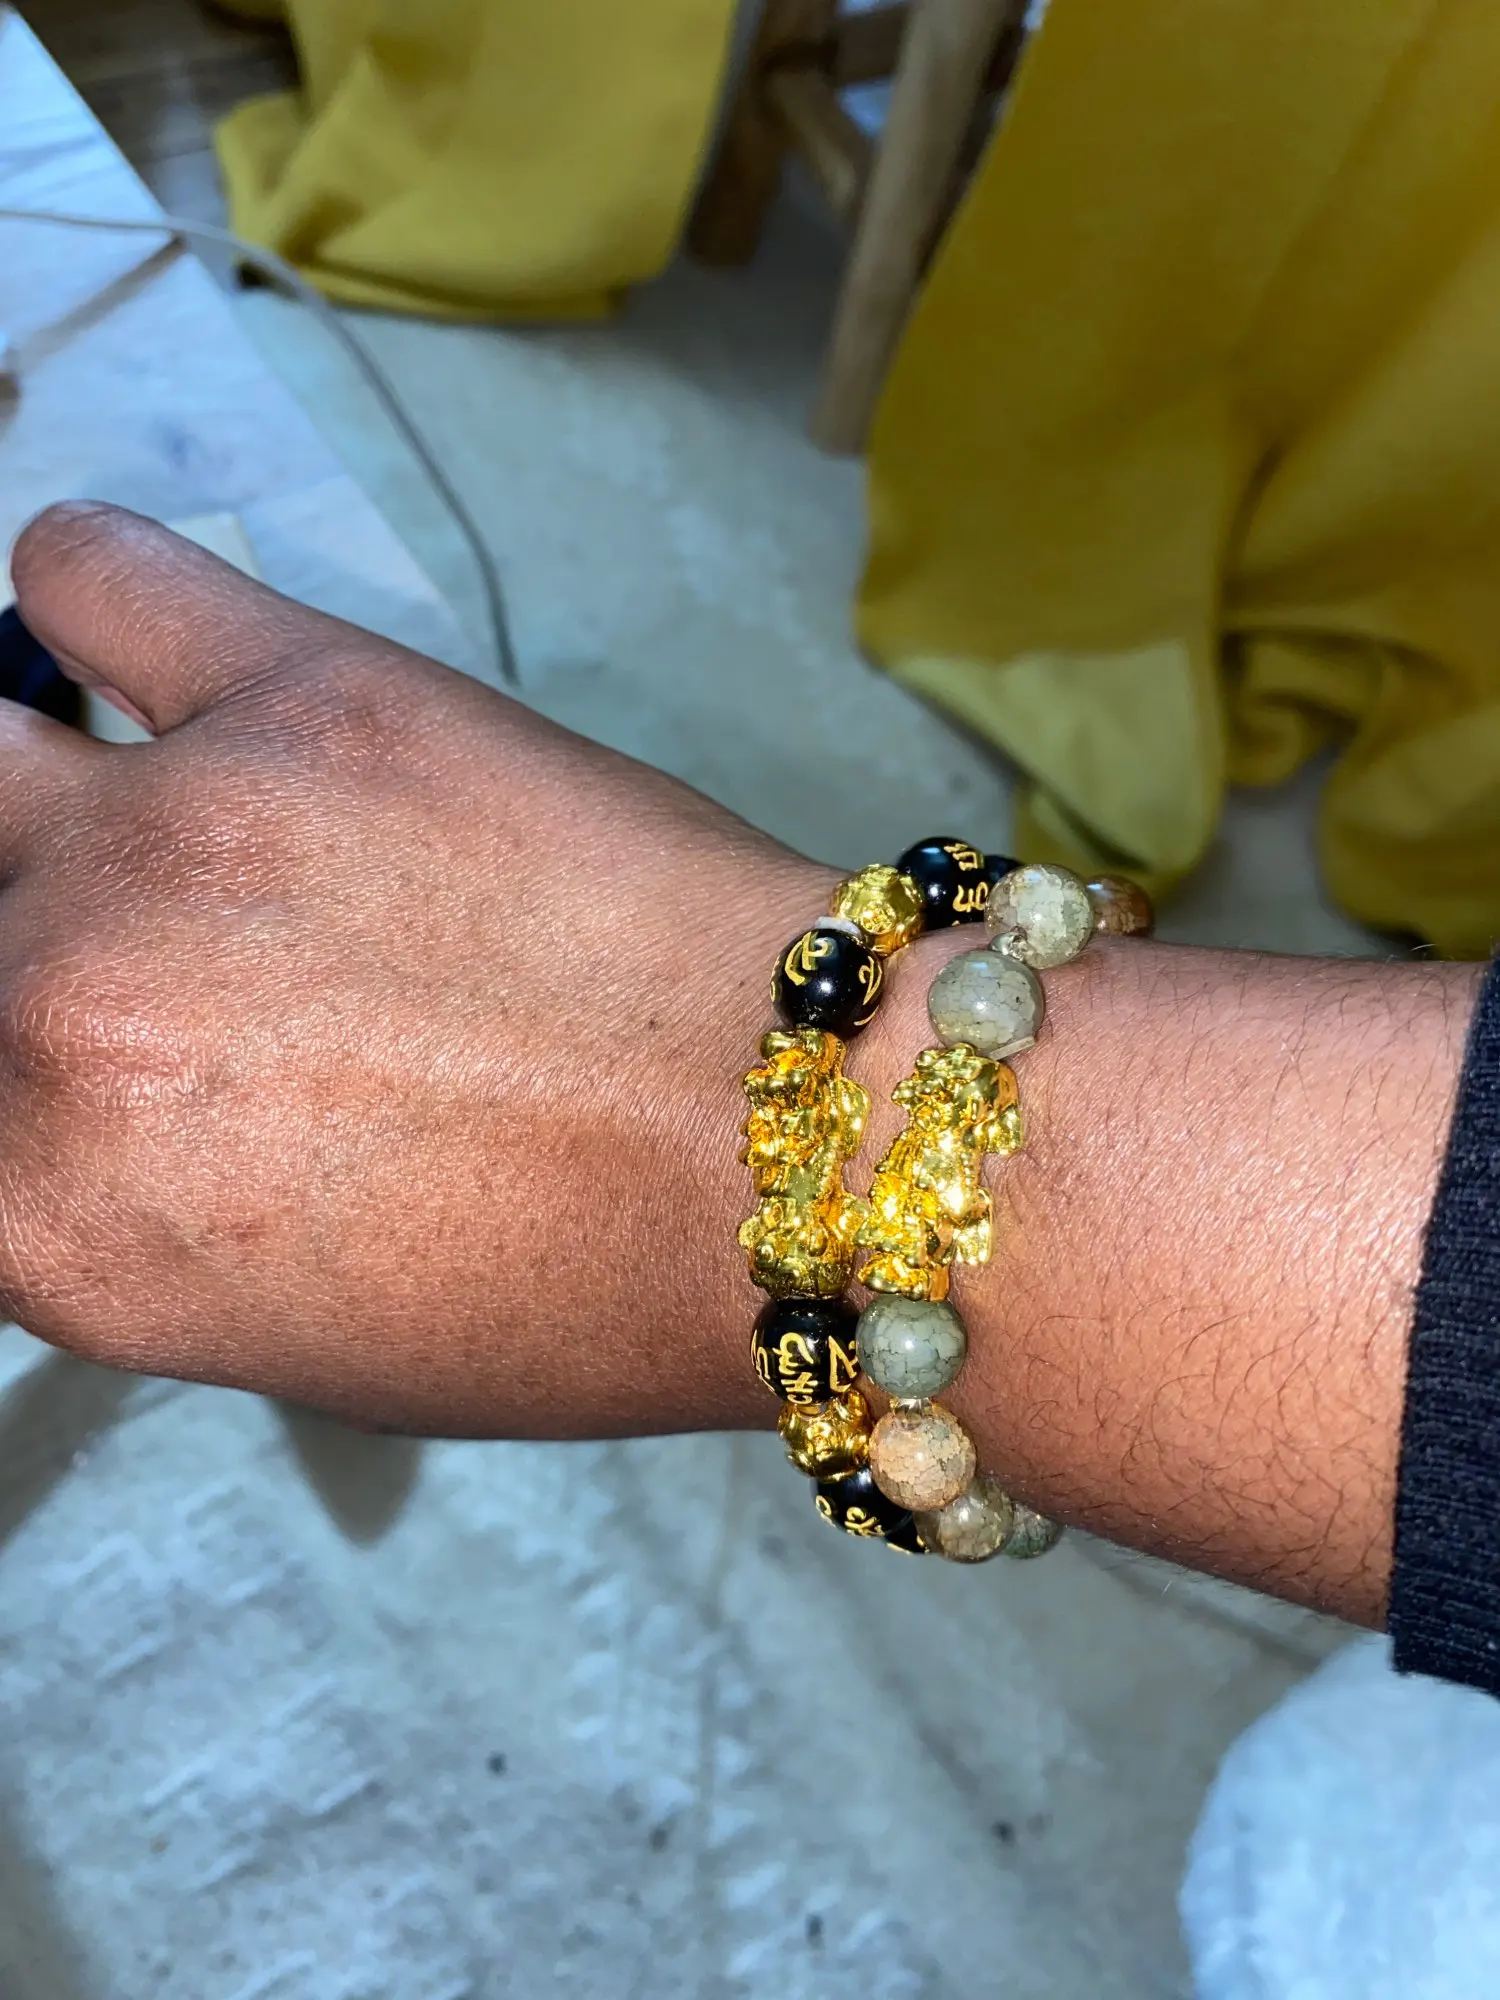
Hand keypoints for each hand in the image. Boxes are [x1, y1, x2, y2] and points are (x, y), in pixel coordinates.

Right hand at [2, 503, 816, 1436]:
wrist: (803, 1145)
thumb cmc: (588, 1289)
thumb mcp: (301, 1338)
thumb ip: (126, 1216)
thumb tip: (76, 1116)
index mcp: (54, 1223)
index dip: (5, 1091)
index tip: (53, 1063)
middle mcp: (53, 1018)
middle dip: (19, 946)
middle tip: (130, 961)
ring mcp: (166, 833)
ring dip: (19, 795)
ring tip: (140, 830)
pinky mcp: (300, 689)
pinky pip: (92, 573)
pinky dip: (89, 602)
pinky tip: (155, 665)